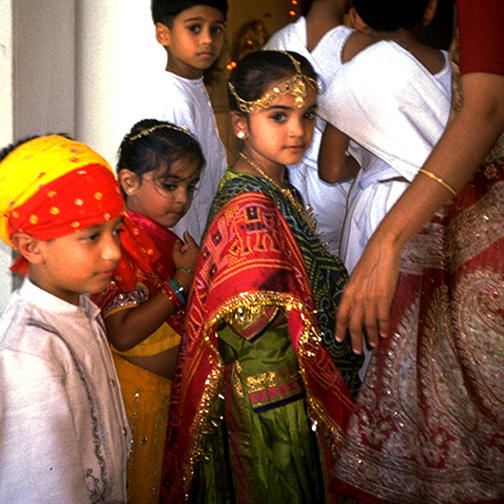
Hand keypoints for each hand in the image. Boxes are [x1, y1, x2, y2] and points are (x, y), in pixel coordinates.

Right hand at [172, 232, 198, 271]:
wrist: (186, 275)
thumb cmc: (181, 265)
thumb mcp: (176, 254)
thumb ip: (176, 246)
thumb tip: (178, 241)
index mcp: (193, 248)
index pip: (190, 239)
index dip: (187, 236)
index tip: (186, 233)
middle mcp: (199, 251)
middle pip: (193, 244)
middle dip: (188, 244)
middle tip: (183, 246)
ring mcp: (200, 256)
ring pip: (195, 249)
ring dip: (190, 249)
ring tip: (185, 253)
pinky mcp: (200, 261)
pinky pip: (196, 253)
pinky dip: (193, 253)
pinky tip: (189, 256)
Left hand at [335, 235, 400, 353]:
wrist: (382, 251)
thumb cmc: (368, 263)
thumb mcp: (355, 279)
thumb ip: (353, 294)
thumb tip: (353, 308)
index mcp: (348, 293)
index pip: (341, 316)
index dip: (340, 330)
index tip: (339, 340)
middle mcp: (357, 298)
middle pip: (354, 325)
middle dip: (355, 340)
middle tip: (357, 351)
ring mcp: (371, 299)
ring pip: (369, 324)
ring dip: (370, 337)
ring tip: (372, 345)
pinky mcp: (384, 298)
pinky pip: (382, 318)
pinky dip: (383, 328)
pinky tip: (383, 334)